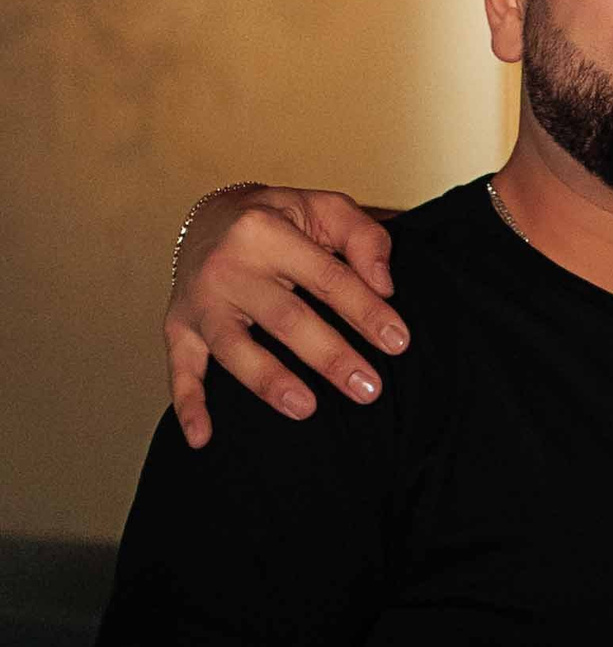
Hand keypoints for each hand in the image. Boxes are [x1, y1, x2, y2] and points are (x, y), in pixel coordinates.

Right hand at [166, 186, 407, 446]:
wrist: (211, 217)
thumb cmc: (281, 219)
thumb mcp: (325, 208)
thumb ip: (364, 237)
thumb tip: (385, 286)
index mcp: (266, 231)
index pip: (326, 278)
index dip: (364, 311)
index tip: (398, 342)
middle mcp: (228, 266)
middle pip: (284, 317)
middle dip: (329, 356)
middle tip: (369, 388)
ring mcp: (200, 300)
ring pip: (233, 346)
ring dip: (268, 380)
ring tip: (306, 409)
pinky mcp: (179, 326)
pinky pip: (180, 368)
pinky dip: (188, 405)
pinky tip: (203, 438)